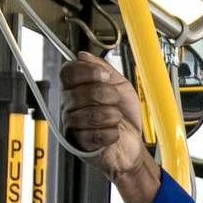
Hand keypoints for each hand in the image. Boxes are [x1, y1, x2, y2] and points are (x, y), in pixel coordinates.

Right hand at [60, 52, 159, 202]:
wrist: (134, 146)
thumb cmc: (126, 119)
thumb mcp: (121, 87)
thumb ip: (103, 69)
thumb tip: (82, 55)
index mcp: (77, 90)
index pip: (68, 73)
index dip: (87, 71)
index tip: (105, 75)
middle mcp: (70, 106)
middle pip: (79, 92)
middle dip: (105, 95)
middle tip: (115, 101)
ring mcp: (73, 126)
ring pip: (87, 114)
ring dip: (111, 116)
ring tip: (116, 119)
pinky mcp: (80, 145)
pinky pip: (94, 135)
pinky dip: (111, 133)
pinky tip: (113, 133)